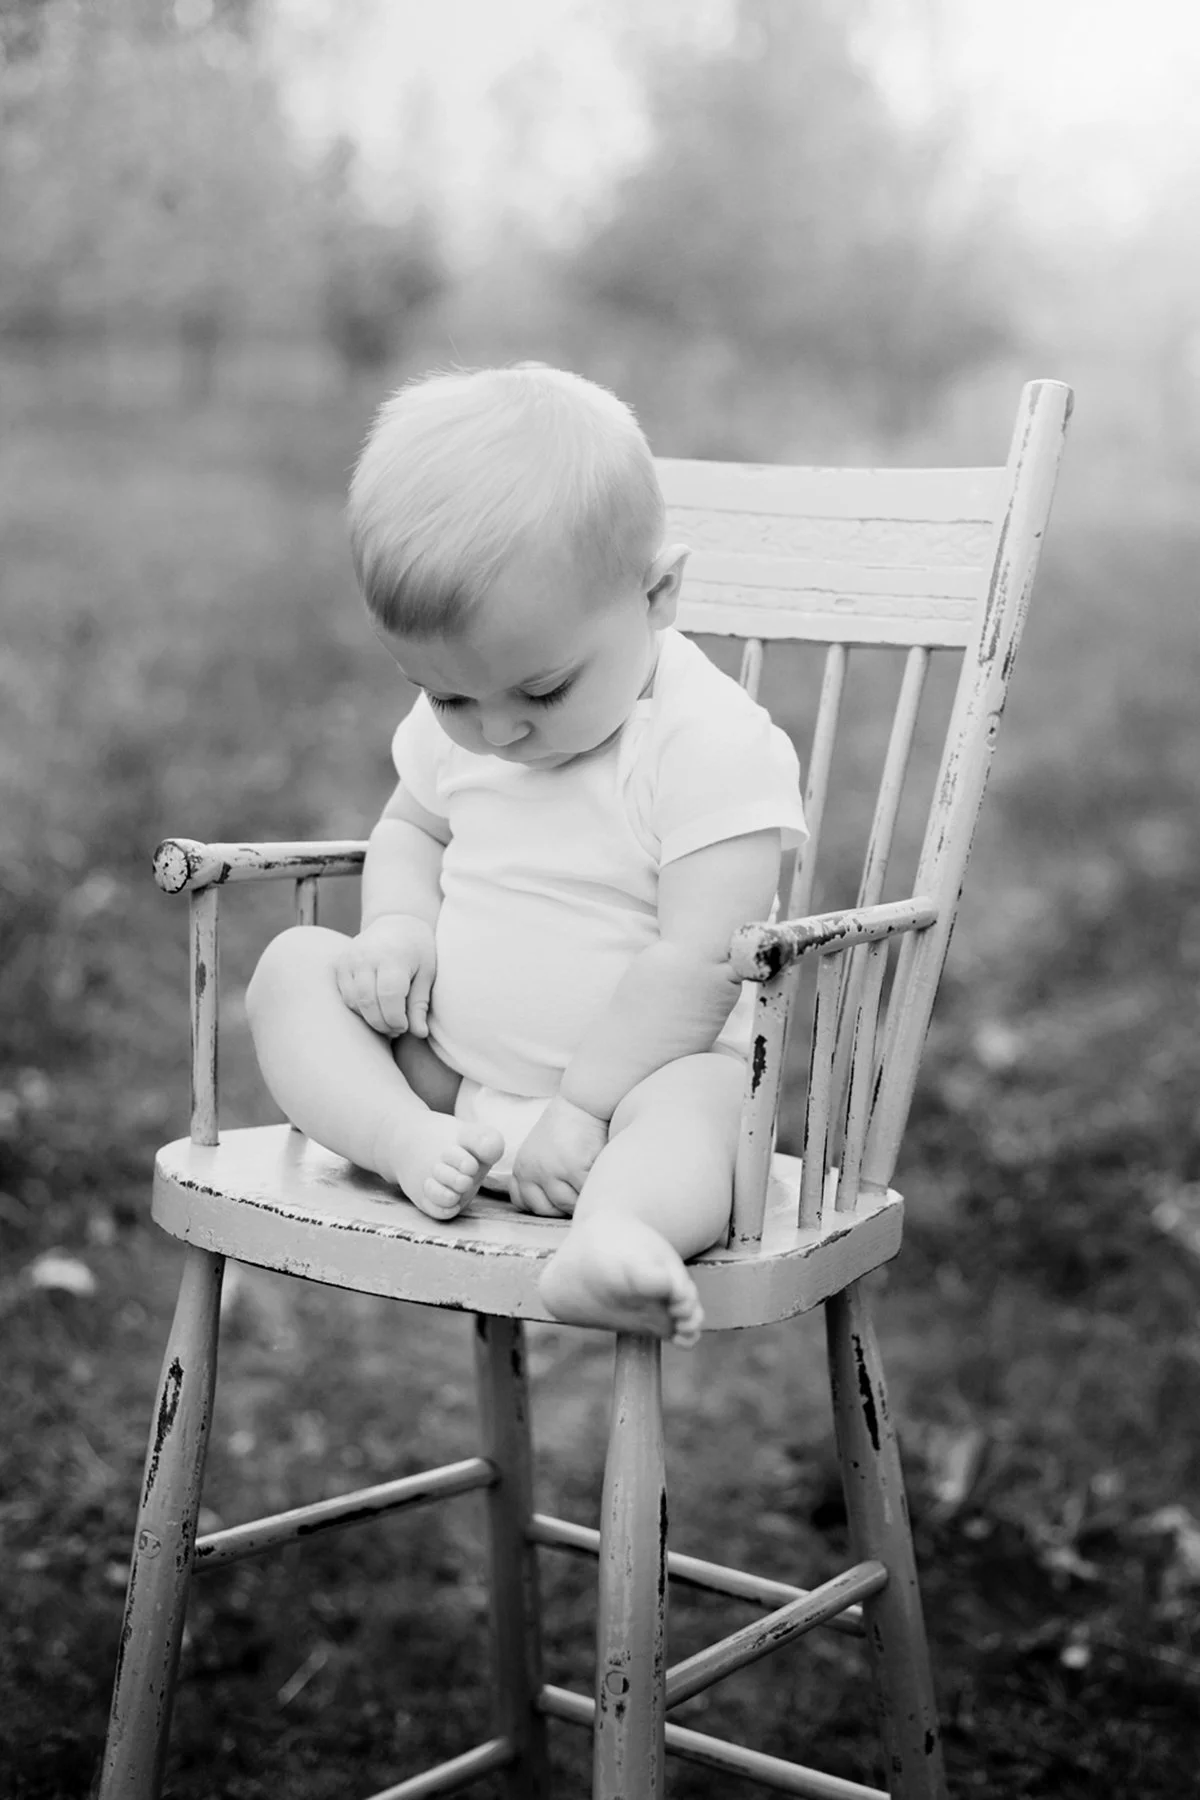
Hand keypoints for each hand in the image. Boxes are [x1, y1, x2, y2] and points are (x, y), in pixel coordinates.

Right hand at [335, 914, 435, 1036]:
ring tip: (387, 1020)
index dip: (396, 1019)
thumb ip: (420, 1004)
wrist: (397, 922)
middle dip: (382, 1024)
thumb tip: (420, 1034)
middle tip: (396, 1029)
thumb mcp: (427, 974)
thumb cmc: (417, 950)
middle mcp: (367, 956)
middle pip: (368, 1002)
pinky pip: (345, 996)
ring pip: (353, 1002)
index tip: (405, 1026)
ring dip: (369, 1018)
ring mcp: (350, 959)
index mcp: (392, 956)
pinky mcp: (340, 964)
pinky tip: (375, 1008)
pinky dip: (358, 1008)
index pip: (389, 996)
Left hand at [510, 1096, 608, 1216]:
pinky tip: (600, 1176)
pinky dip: (595, 1187)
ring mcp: (551, 1170)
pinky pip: (586, 1192)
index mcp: (522, 1168)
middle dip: (567, 1205)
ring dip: (582, 1197)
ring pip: (568, 1205)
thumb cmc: (569, 1128)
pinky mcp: (573, 1168)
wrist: (584, 1102)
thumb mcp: (543, 1153)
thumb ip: (542, 1179)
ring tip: (592, 1182)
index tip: (562, 1193)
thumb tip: (557, 1209)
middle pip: (548, 1210)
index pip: (525, 1204)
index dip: (546, 1204)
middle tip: (582, 1189)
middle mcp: (531, 1171)